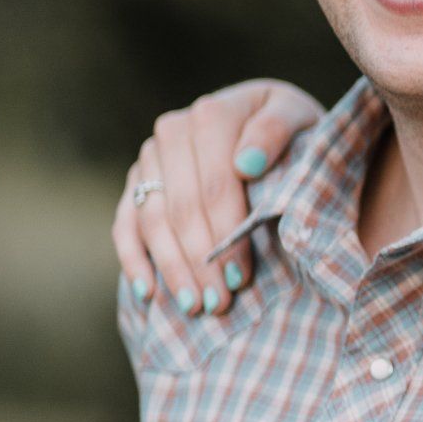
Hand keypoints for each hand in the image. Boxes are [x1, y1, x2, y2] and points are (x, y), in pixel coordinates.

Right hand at [113, 79, 322, 314]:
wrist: (265, 118)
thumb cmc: (290, 128)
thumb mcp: (297, 117)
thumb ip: (275, 131)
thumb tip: (246, 164)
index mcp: (211, 115)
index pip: (216, 186)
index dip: (226, 234)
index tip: (241, 276)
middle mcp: (172, 132)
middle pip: (181, 208)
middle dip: (199, 261)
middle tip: (218, 304)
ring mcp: (150, 157)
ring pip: (152, 220)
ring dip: (171, 268)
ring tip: (193, 306)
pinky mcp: (137, 180)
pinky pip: (126, 223)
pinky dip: (132, 259)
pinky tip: (147, 293)